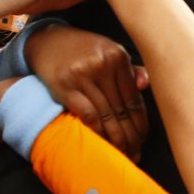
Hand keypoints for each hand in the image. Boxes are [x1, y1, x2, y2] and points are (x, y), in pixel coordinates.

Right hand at [26, 24, 151, 159]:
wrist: (48, 40)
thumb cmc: (83, 50)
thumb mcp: (109, 52)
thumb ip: (130, 70)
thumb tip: (145, 85)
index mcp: (118, 56)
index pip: (134, 98)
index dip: (140, 123)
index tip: (143, 140)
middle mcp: (102, 64)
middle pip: (121, 109)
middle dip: (130, 136)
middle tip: (135, 153)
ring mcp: (83, 75)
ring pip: (106, 115)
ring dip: (115, 139)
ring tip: (122, 153)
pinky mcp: (64, 85)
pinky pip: (87, 114)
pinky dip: (97, 131)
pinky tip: (102, 142)